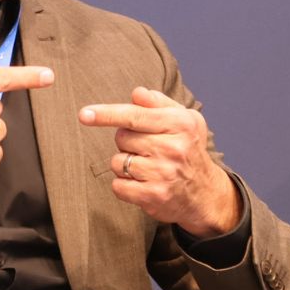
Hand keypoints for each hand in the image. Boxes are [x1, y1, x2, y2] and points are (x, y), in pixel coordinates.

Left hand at [80, 87, 240, 235]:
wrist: (205, 194)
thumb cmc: (188, 149)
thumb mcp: (183, 120)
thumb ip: (158, 103)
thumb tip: (136, 93)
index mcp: (180, 123)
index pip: (134, 115)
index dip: (106, 114)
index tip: (83, 115)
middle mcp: (173, 148)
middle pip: (121, 138)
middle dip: (126, 142)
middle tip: (147, 148)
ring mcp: (164, 173)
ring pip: (117, 162)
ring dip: (125, 165)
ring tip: (147, 167)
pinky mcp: (154, 196)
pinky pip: (118, 186)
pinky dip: (124, 185)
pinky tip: (142, 183)